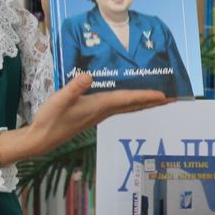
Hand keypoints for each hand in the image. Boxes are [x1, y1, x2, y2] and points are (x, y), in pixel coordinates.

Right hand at [0, 73, 171, 163]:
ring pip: (128, 107)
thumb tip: (88, 76)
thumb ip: (73, 88)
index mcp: (99, 106)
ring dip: (144, 102)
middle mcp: (103, 111)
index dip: (146, 95)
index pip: (128, 99)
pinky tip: (130, 100)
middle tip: (174, 98)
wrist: (41, 139)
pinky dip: (130, 102)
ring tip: (159, 98)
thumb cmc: (50, 119)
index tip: (164, 95)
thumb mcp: (59, 100)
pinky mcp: (92, 115)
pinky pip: (118, 107)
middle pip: (134, 105)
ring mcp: (99, 115)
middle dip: (154, 101)